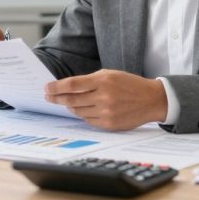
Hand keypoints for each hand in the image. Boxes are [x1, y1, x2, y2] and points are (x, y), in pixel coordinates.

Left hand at [45, 69, 167, 130]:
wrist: (151, 99)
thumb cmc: (129, 84)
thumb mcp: (110, 75)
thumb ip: (89, 81)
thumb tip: (67, 88)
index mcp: (103, 80)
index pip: (72, 85)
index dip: (56, 87)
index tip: (47, 88)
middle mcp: (103, 96)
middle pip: (72, 99)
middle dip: (57, 98)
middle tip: (49, 97)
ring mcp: (106, 112)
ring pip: (78, 111)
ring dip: (70, 107)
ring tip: (66, 102)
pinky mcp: (109, 124)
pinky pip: (88, 120)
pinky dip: (83, 115)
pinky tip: (83, 110)